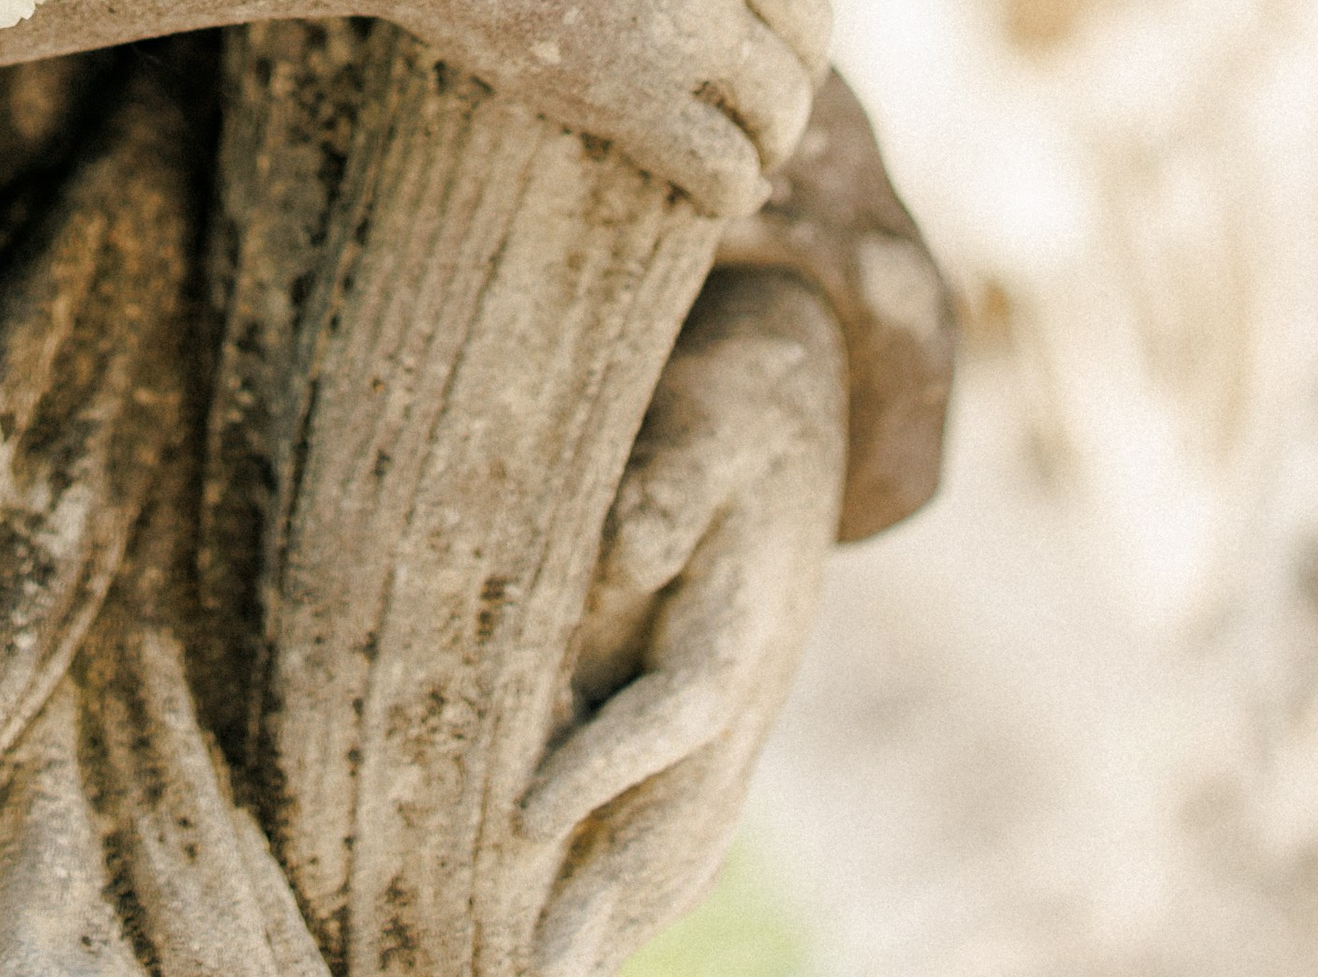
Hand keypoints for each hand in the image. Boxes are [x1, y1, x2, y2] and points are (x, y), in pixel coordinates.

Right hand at [371, 0, 842, 214]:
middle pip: (809, 17)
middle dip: (802, 53)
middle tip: (775, 75)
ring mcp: (683, 22)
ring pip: (779, 97)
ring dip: (779, 128)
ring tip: (758, 143)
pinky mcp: (626, 95)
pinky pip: (718, 163)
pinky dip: (736, 185)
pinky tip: (725, 191)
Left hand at [518, 268, 845, 974]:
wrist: (792, 399)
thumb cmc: (729, 403)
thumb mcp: (706, 414)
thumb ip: (669, 480)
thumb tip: (632, 544)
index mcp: (739, 622)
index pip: (671, 711)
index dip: (605, 765)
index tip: (525, 815)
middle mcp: (747, 691)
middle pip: (683, 811)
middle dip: (609, 896)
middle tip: (540, 975)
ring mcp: (741, 717)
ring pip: (689, 836)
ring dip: (627, 913)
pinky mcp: (719, 716)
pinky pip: (690, 820)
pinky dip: (652, 884)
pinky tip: (606, 935)